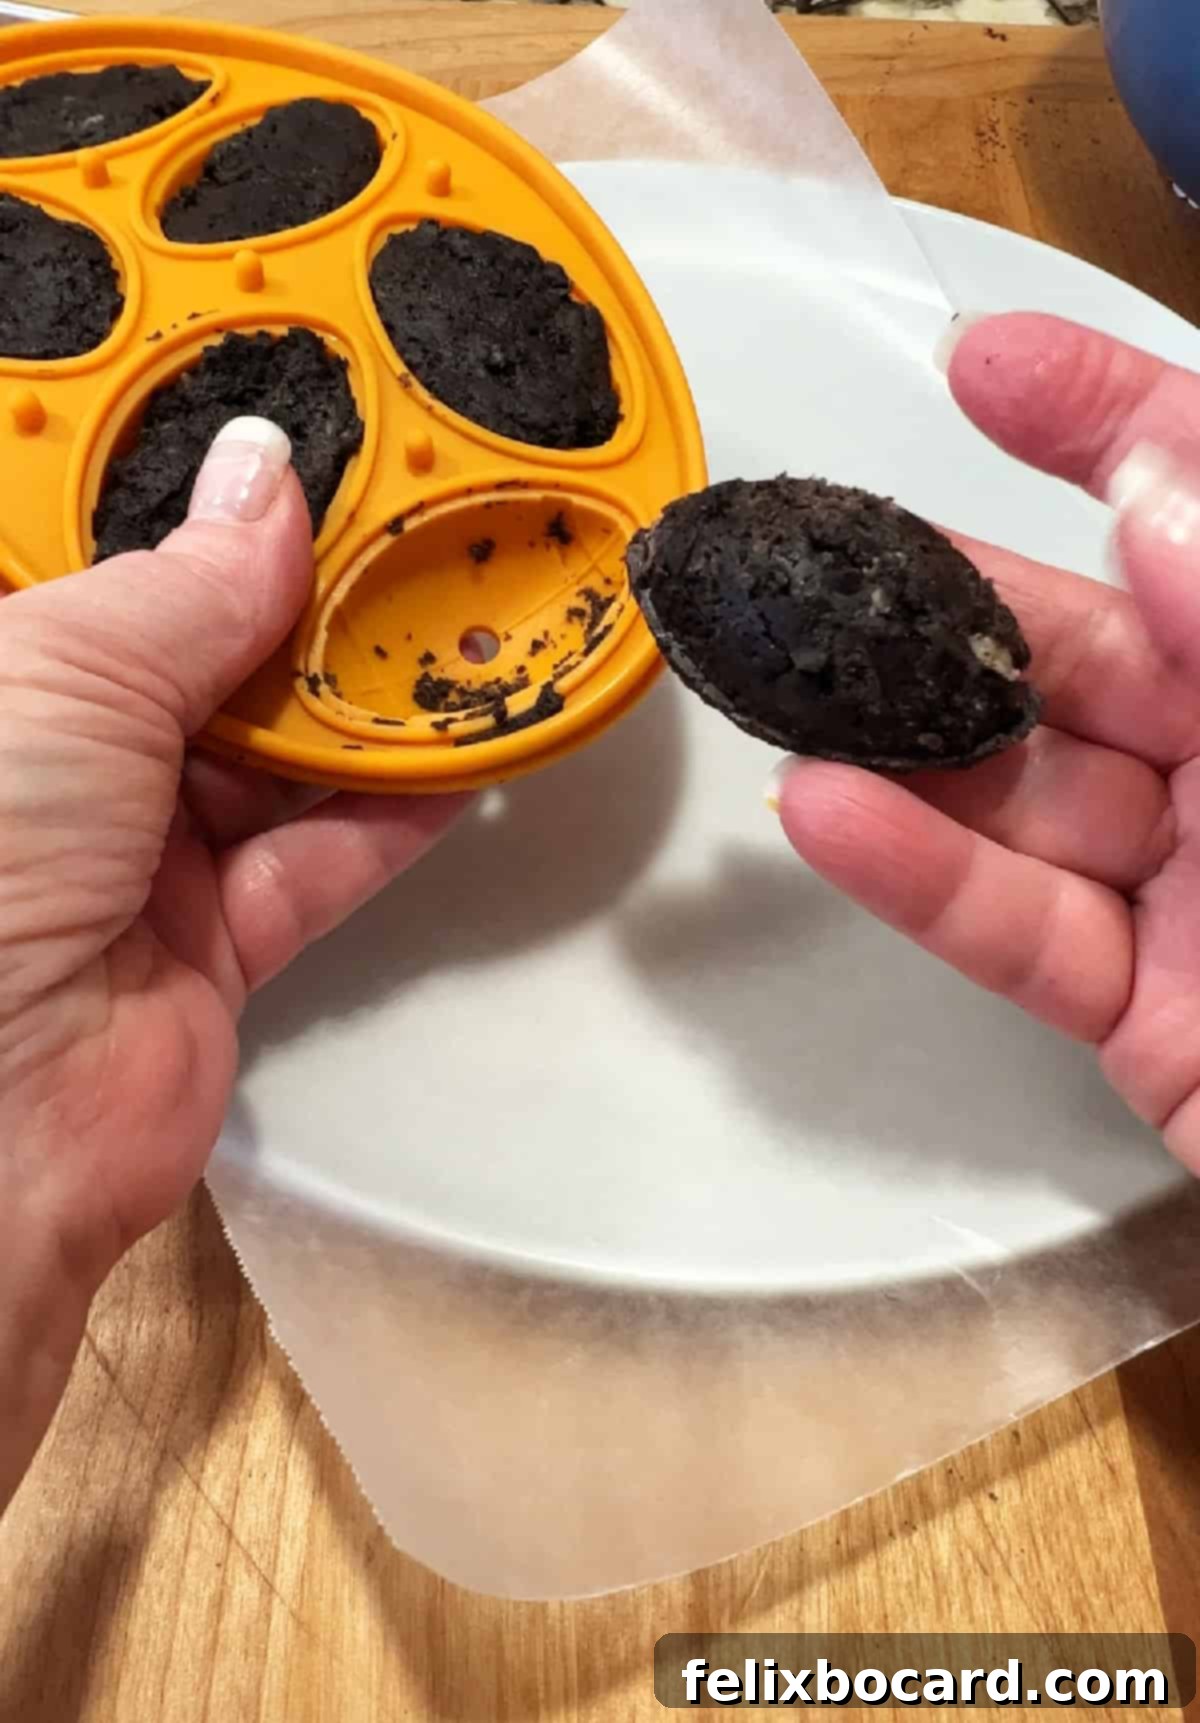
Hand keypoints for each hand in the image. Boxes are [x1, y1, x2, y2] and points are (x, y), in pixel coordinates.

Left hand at [0, 419, 463, 1508]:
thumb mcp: (62, 671)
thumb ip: (185, 579)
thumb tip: (267, 474)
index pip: (75, 544)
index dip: (156, 472)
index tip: (255, 403)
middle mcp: (49, 756)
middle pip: (187, 645)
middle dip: (288, 582)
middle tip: (392, 500)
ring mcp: (127, 853)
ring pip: (267, 750)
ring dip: (359, 694)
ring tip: (459, 608)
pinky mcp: (209, 941)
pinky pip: (318, 857)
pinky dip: (391, 810)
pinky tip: (465, 747)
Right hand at [774, 313, 1199, 1175]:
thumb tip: (1151, 492)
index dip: (1111, 422)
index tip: (987, 365)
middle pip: (1092, 652)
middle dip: (959, 600)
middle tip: (830, 556)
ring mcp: (1199, 890)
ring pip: (1028, 793)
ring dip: (903, 743)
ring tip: (782, 684)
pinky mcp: (1142, 1013)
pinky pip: (1020, 931)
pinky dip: (921, 880)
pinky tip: (825, 814)